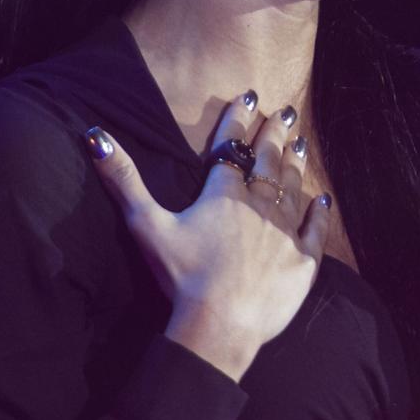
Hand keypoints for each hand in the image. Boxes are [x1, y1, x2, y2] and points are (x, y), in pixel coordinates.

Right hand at [83, 96, 329, 380]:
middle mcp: (260, 205)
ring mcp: (285, 232)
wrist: (221, 324)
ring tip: (300, 144)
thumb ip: (124, 179)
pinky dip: (320, 213)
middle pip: (269, 161)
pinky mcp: (303, 261)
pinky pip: (316, 230)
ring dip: (296, 164)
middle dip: (275, 133)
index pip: (232, 147)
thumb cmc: (181, 275)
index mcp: (224, 193)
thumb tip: (96, 135)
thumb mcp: (146, 224)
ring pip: (293, 188)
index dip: (239, 119)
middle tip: (285, 112)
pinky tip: (323, 200)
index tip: (249, 95)